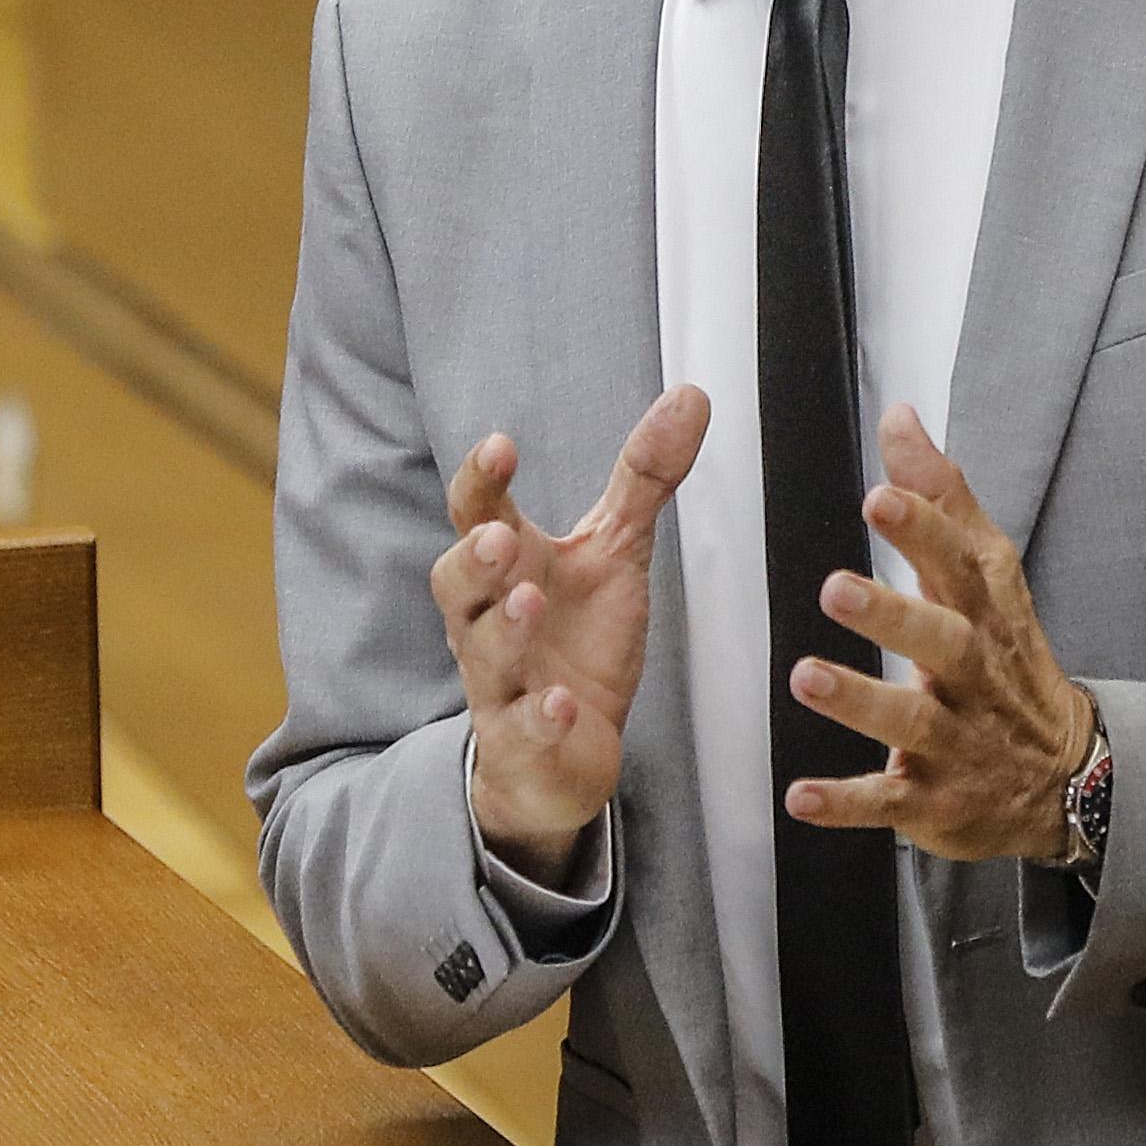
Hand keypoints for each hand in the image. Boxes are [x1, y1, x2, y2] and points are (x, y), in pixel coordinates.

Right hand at [433, 387, 708, 868]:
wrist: (565, 750)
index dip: (479, 482)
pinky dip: (537, 717)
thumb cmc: (578, 640)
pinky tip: (559, 702)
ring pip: (483, 654)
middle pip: (454, 585)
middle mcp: (491, 620)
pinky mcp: (523, 741)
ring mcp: (501, 682)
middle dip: (472, 561)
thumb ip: (643, 478)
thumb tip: (691, 395)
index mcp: (509, 567)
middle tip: (499, 538)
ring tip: (528, 602)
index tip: (500, 446)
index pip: (475, 515)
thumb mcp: (615, 552)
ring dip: (504, 630)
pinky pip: (520, 730)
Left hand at [787, 405, 1095, 860]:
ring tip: (806, 678)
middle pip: (942, 640)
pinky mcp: (932, 801)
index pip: (959, 563)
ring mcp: (955, 741)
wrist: (1061, 778)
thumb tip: (900, 417)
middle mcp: (972, 675)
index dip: (924, 529)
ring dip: (859, 701)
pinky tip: (800, 797)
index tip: (881, 496)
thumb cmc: (1004, 659)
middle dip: (892, 614)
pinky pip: (887, 803)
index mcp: (982, 613)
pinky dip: (846, 803)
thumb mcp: (986, 574)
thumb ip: (940, 496)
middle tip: (835, 586)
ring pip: (911, 722)